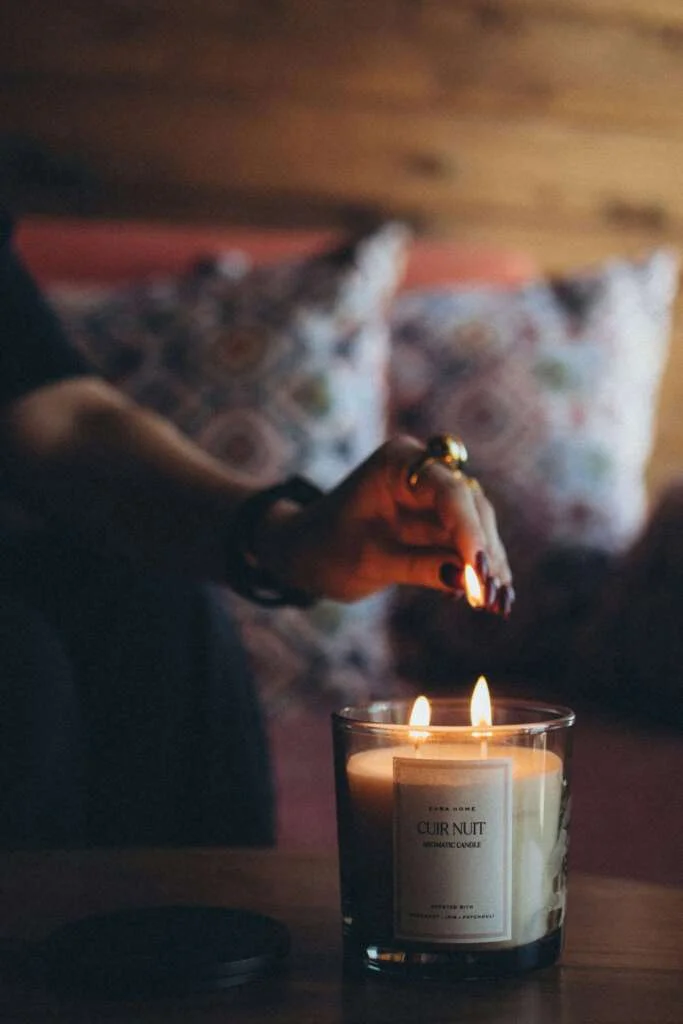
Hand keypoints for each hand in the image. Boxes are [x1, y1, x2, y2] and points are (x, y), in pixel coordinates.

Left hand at [255, 435, 513, 614]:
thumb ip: (419, 566)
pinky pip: (465, 544)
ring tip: (498, 604)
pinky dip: (476, 571)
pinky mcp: (436, 523)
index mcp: (398, 462)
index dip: (470, 532)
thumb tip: (469, 580)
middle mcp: (421, 471)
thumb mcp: (369, 560)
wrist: (304, 554)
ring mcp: (431, 496)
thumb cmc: (325, 549)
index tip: (482, 570)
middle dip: (485, 552)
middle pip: (471, 506)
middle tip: (494, 595)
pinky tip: (488, 601)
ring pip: (476, 526)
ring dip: (488, 565)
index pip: (448, 492)